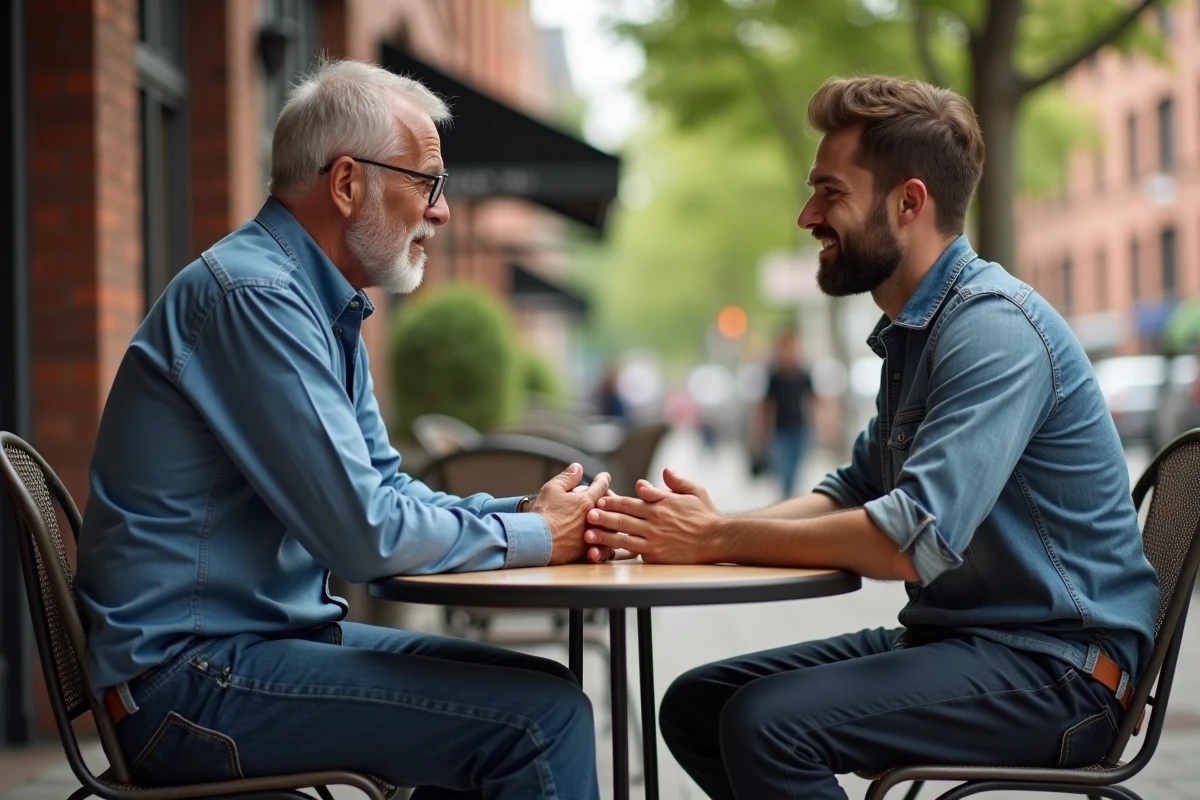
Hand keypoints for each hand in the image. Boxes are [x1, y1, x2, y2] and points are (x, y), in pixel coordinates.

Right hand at [530, 464, 611, 564]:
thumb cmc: (542, 514)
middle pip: (609, 508)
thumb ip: (567, 478)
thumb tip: (578, 468)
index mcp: (586, 501)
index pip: (601, 485)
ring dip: (606, 524)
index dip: (603, 479)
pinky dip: (601, 545)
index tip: (603, 477)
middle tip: (606, 499)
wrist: (535, 542)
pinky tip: (597, 543)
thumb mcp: (552, 489)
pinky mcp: (586, 552)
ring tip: (603, 523)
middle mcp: (594, 519)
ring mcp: (592, 537)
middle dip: (608, 502)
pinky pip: (601, 549)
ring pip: (608, 529)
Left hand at [583, 468, 722, 563]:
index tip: (599, 498)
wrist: (717, 540)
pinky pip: (634, 553)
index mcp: (660, 505)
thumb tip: (664, 470)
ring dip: (604, 536)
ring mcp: (654, 541)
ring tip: (588, 535)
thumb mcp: (694, 491)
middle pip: (622, 519)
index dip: (613, 500)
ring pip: (623, 537)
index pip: (630, 502)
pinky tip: (605, 552)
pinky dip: (618, 552)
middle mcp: (654, 522)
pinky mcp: (656, 556)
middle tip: (586, 514)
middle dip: (602, 516)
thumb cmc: (705, 515)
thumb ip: (676, 481)